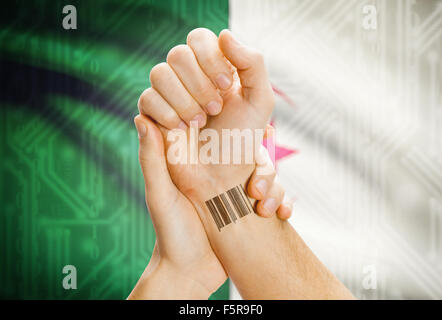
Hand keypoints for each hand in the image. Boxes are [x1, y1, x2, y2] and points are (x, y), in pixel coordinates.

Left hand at [128, 116, 292, 298]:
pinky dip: (283, 203)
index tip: (252, 125)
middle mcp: (220, 172)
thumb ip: (152, 159)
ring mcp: (238, 190)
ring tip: (264, 208)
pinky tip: (282, 215)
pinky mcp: (250, 207)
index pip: (221, 132)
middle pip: (252, 151)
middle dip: (263, 165)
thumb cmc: (170, 233)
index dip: (236, 124)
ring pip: (268, 173)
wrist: (190, 273)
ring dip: (274, 187)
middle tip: (255, 188)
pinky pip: (275, 196)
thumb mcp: (160, 194)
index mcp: (198, 163)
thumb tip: (141, 116)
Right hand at [137, 28, 273, 206]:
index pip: (199, 39)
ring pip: (159, 73)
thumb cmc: (243, 140)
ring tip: (200, 122)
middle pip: (178, 54)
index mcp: (213, 69)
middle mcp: (189, 79)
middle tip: (215, 109)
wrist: (223, 177)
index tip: (227, 86)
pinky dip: (167, 113)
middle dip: (198, 83)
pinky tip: (183, 129)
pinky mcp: (153, 115)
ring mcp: (169, 96)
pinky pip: (147, 98)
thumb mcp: (260, 101)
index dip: (210, 58)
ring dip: (183, 99)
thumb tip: (223, 34)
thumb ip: (252, 63)